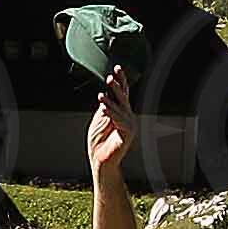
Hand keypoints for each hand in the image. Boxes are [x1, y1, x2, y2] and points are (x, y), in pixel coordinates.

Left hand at [87, 68, 135, 195]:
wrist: (100, 161)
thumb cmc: (98, 142)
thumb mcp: (99, 119)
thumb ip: (105, 107)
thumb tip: (106, 93)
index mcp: (121, 112)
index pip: (123, 93)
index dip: (121, 80)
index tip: (117, 68)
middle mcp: (127, 117)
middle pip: (124, 98)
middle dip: (117, 87)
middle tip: (110, 78)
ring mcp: (129, 126)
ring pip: (121, 109)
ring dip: (111, 102)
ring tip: (101, 96)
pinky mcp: (127, 134)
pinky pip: (119, 120)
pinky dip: (111, 113)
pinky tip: (103, 107)